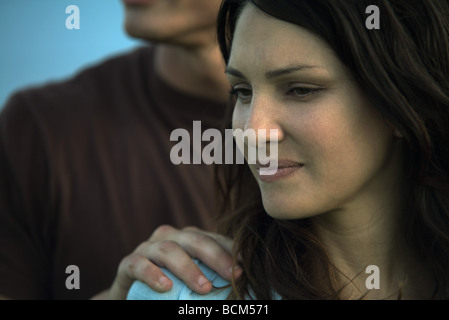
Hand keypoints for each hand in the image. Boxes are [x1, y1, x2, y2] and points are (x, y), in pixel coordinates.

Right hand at [99, 225, 240, 298]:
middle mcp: (169, 237)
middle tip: (233, 275)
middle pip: (194, 240)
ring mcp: (147, 248)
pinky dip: (153, 275)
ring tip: (204, 287)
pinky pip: (140, 265)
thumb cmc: (170, 286)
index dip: (231, 251)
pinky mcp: (128, 263)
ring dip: (188, 269)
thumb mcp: (193, 279)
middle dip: (216, 256)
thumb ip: (211, 275)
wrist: (132, 293)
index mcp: (188, 237)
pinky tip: (166, 287)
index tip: (247, 268)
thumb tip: (242, 282)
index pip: (213, 238)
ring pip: (169, 250)